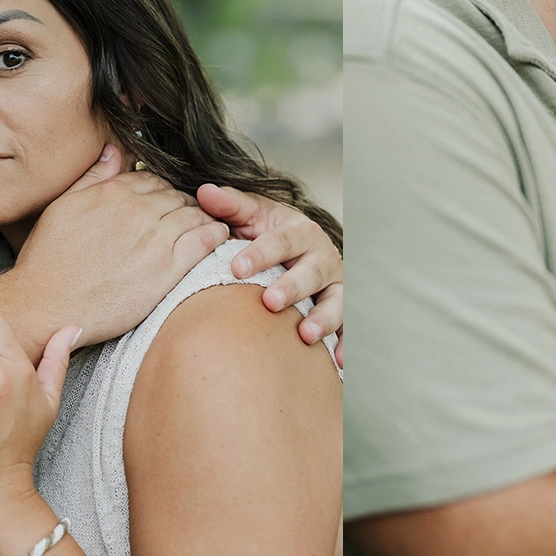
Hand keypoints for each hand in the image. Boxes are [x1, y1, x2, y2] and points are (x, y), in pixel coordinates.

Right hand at [0, 145, 227, 349]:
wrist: (47, 304)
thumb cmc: (48, 260)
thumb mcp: (62, 207)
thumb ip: (92, 178)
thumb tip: (113, 151)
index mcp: (112, 191)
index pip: (152, 180)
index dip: (163, 191)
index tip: (166, 203)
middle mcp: (136, 209)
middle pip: (176, 196)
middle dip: (184, 203)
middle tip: (189, 216)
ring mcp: (153, 238)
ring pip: (194, 214)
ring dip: (203, 217)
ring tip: (208, 224)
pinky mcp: (167, 268)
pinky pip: (203, 241)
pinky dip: (215, 235)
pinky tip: (217, 236)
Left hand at [197, 183, 340, 343]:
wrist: (303, 250)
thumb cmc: (269, 234)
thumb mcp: (253, 216)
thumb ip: (230, 206)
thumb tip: (205, 191)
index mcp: (300, 232)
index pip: (280, 241)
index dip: (259, 254)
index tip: (236, 268)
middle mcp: (323, 257)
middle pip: (312, 272)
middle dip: (292, 287)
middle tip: (269, 302)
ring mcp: (336, 286)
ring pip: (337, 301)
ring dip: (323, 318)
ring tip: (304, 335)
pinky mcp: (344, 311)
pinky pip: (350, 330)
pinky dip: (347, 345)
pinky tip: (338, 363)